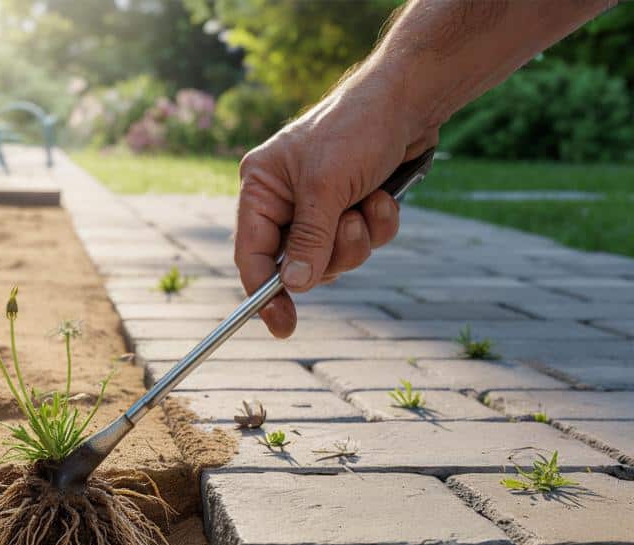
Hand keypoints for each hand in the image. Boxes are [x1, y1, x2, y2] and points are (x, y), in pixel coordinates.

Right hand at [233, 70, 436, 337]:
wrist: (411, 99)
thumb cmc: (357, 128)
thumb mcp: (327, 187)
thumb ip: (309, 239)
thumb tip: (294, 286)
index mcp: (261, 187)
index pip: (252, 253)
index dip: (264, 292)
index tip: (281, 326)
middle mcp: (285, 199)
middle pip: (296, 262)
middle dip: (330, 254)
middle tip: (350, 229)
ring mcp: (321, 205)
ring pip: (333, 257)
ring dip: (358, 239)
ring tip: (370, 205)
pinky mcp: (353, 206)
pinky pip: (361, 241)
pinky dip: (378, 225)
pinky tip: (386, 197)